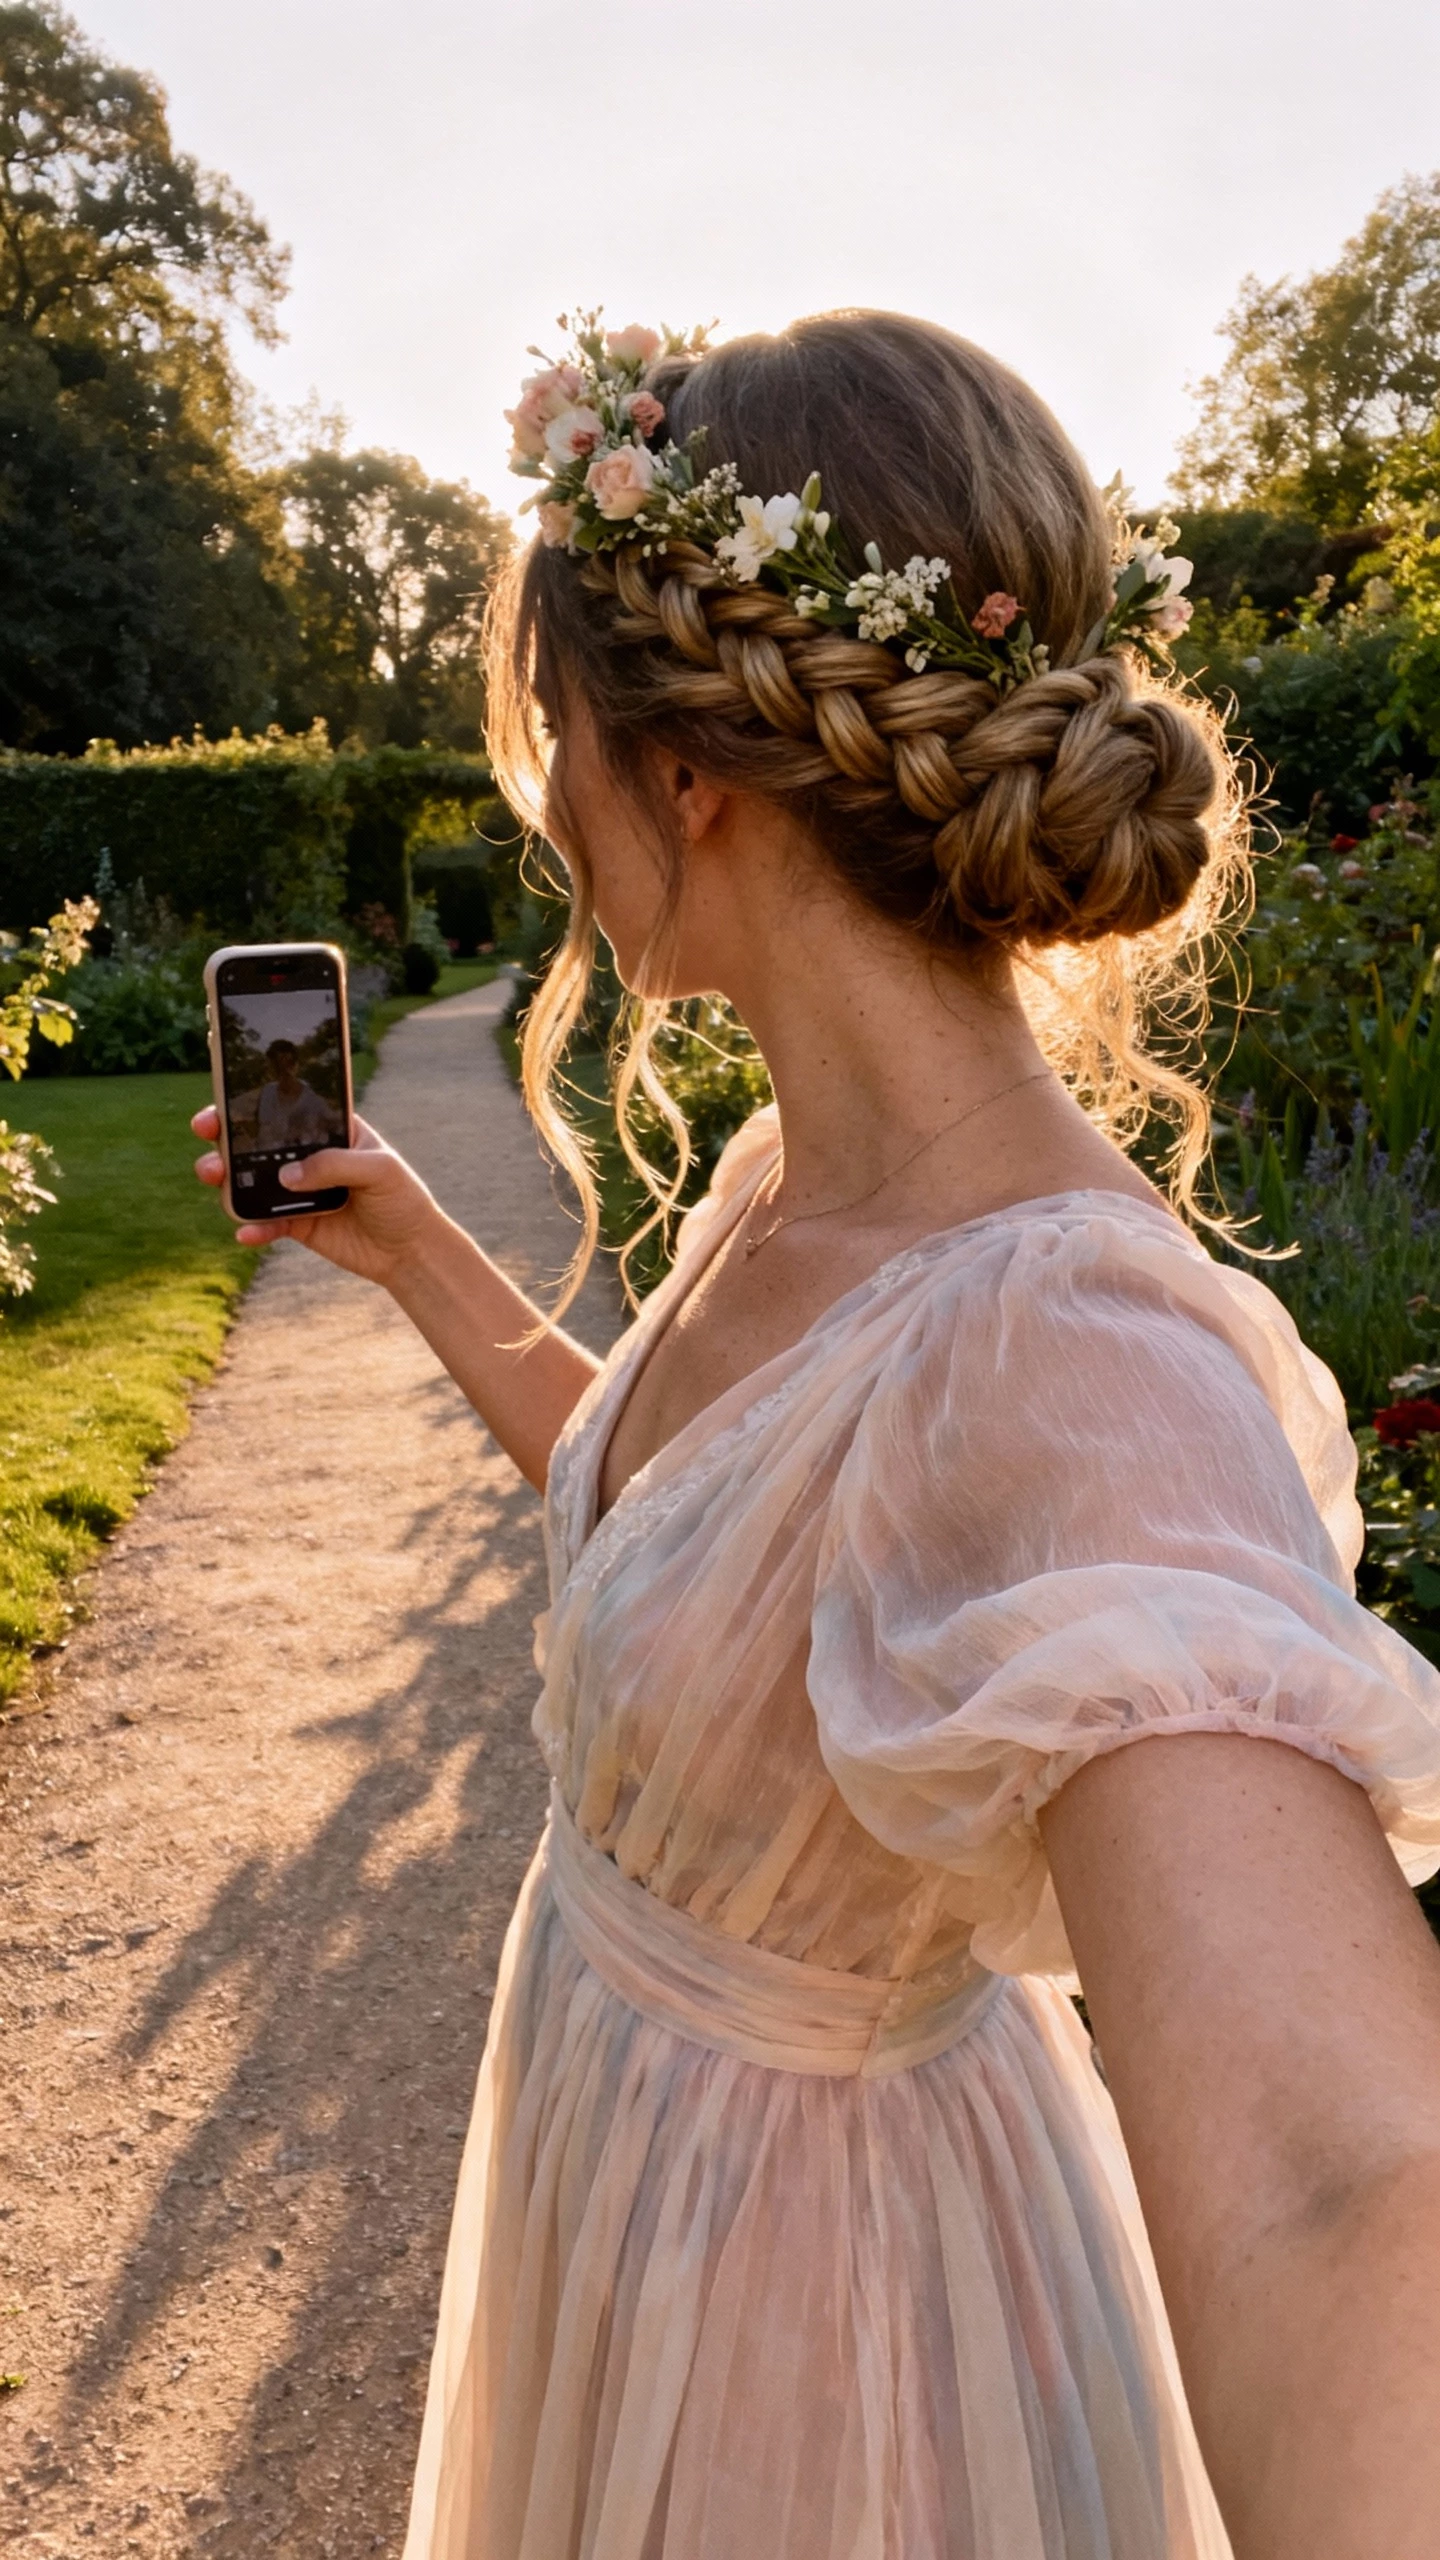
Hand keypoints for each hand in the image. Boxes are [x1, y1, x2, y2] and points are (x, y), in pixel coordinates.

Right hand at [190, 1105, 447, 1290]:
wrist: (410, 1251)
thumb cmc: (403, 1199)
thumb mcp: (380, 1170)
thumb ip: (334, 1165)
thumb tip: (286, 1176)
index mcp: (328, 1129)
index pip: (286, 1106)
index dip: (252, 1099)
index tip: (226, 1097)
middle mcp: (307, 1156)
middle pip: (256, 1141)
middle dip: (224, 1134)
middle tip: (206, 1131)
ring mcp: (297, 1191)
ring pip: (250, 1181)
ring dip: (226, 1178)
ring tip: (216, 1179)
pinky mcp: (294, 1224)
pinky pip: (264, 1223)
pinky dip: (252, 1228)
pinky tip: (246, 1233)